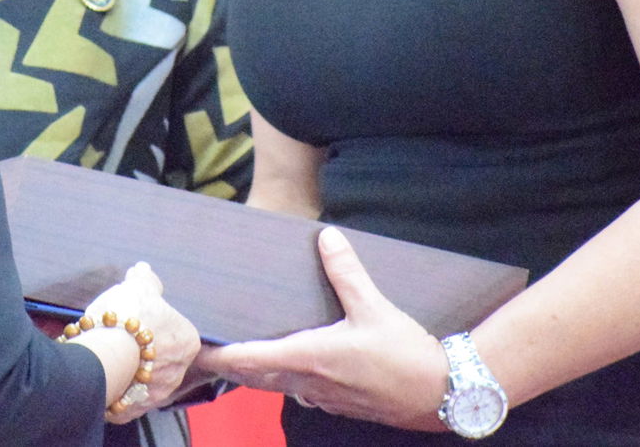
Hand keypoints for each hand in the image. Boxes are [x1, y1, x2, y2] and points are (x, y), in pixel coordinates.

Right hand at [84, 263, 200, 423]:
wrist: (105, 354)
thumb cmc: (129, 317)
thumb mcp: (139, 287)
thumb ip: (146, 279)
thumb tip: (144, 269)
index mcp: (188, 342)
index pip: (176, 332)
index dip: (156, 324)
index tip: (138, 320)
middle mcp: (177, 372)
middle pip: (161, 359)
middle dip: (144, 351)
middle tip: (122, 337)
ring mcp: (155, 395)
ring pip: (143, 381)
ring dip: (130, 371)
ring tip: (108, 356)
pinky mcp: (132, 410)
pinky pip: (124, 398)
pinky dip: (115, 389)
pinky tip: (102, 376)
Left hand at [196, 227, 448, 430]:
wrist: (443, 394)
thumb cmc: (407, 356)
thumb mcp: (375, 308)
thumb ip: (347, 272)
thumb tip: (326, 237)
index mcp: (310, 357)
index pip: (250, 359)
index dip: (220, 356)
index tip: (195, 350)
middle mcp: (309, 382)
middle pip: (255, 376)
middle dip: (229, 365)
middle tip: (205, 351)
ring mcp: (323, 397)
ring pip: (276, 385)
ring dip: (254, 373)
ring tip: (237, 354)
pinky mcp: (338, 402)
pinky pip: (299, 390)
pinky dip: (282, 377)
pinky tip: (288, 364)